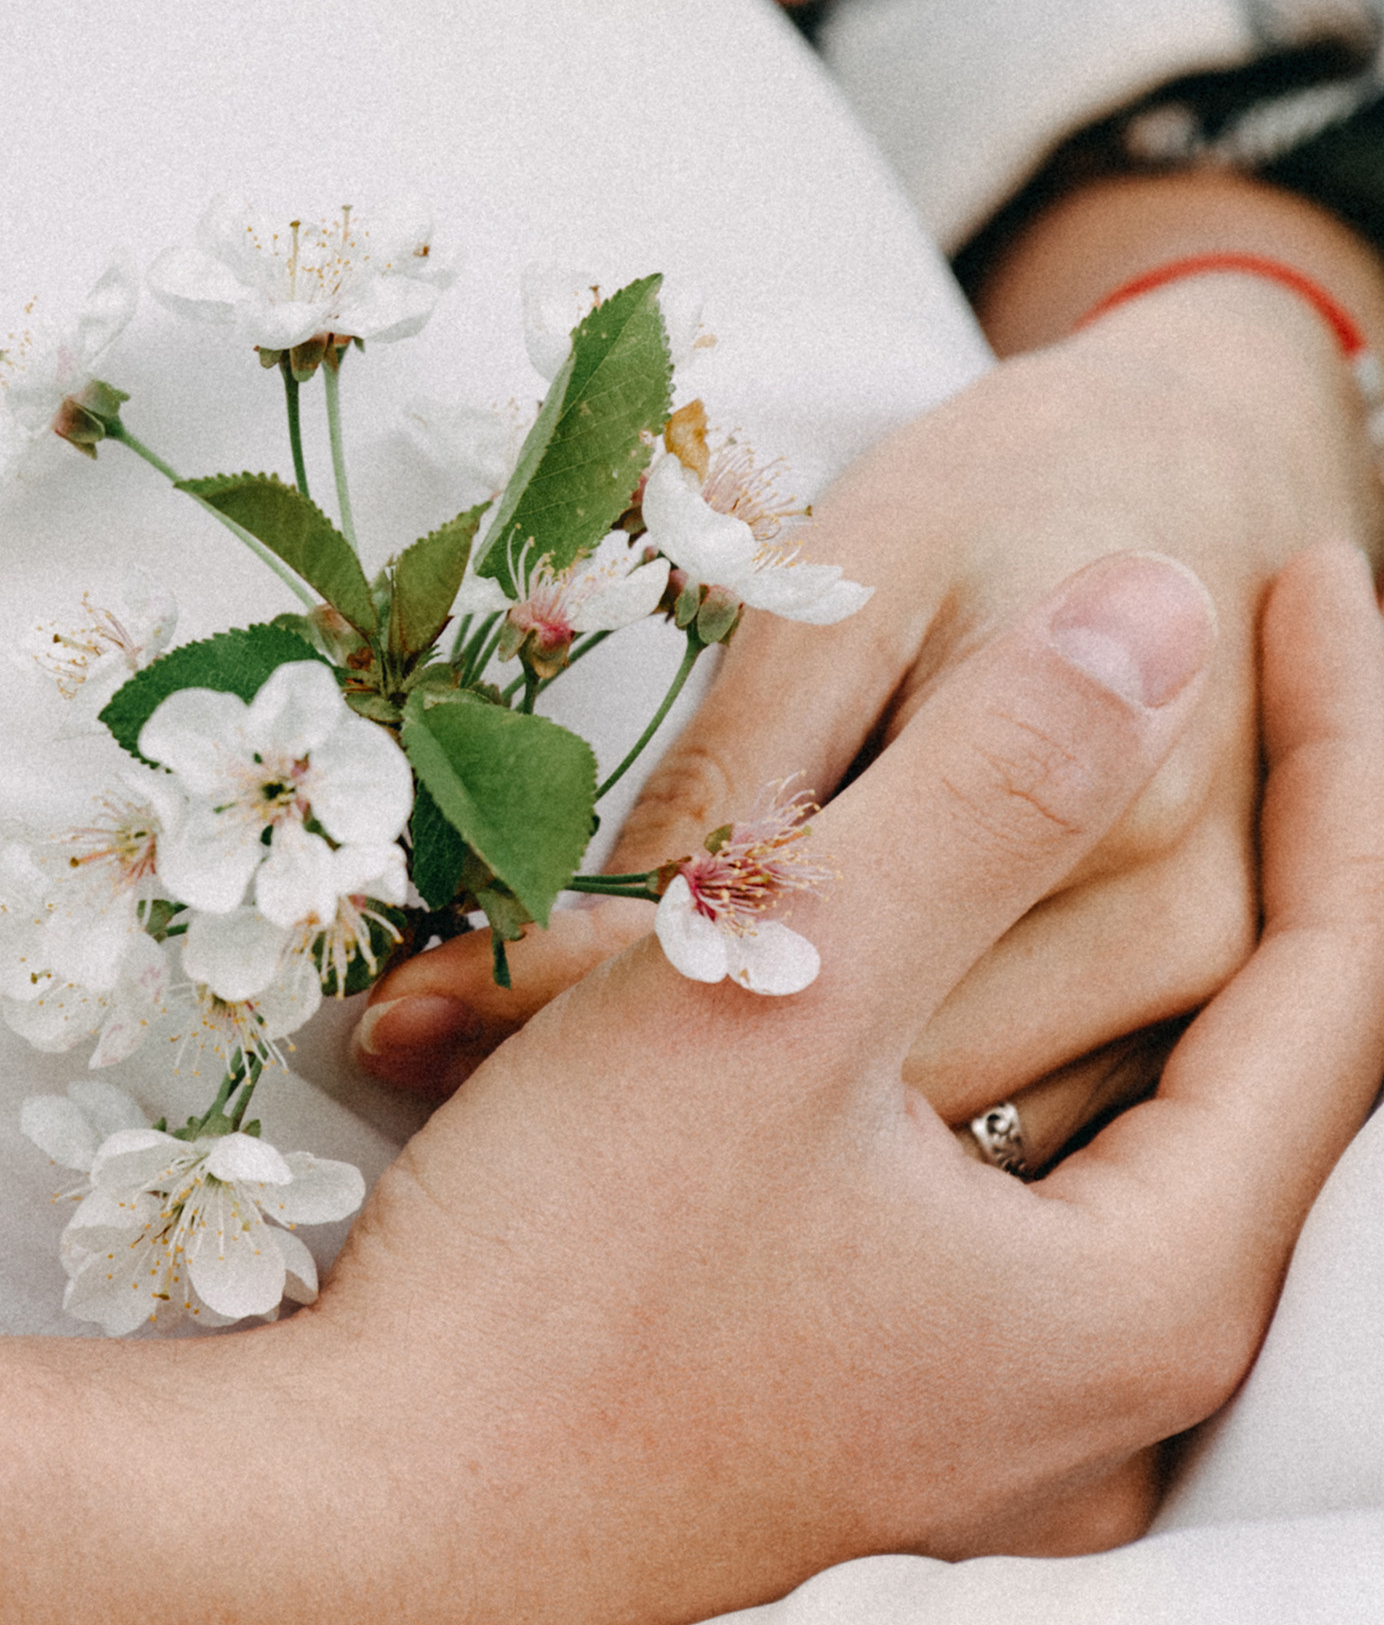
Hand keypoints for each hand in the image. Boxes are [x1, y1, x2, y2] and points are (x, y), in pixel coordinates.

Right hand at [294, 543, 1383, 1624]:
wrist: (346, 1540)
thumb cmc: (560, 1280)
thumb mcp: (783, 985)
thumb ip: (990, 787)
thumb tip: (1166, 612)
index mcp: (1150, 1300)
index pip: (1345, 976)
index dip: (1349, 748)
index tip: (1309, 565)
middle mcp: (1114, 1392)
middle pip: (1238, 1047)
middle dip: (1235, 827)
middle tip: (1215, 634)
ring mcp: (993, 1429)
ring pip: (1094, 1103)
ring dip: (1068, 920)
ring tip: (1049, 741)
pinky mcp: (867, 1419)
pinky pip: (979, 1180)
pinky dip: (961, 1028)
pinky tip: (884, 927)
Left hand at [358, 208, 1383, 1128]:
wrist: (1223, 469)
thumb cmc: (1025, 491)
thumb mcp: (860, 576)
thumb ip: (746, 764)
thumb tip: (575, 935)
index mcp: (1100, 804)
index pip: (808, 968)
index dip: (588, 1008)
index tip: (401, 1016)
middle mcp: (1178, 937)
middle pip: (871, 1094)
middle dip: (635, 1102)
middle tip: (412, 1075)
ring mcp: (1199, 1005)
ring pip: (932, 1155)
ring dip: (734, 1151)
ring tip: (502, 1123)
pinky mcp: (1189, 1031)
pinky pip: (1002, 1142)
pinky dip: (852, 1150)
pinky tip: (697, 1133)